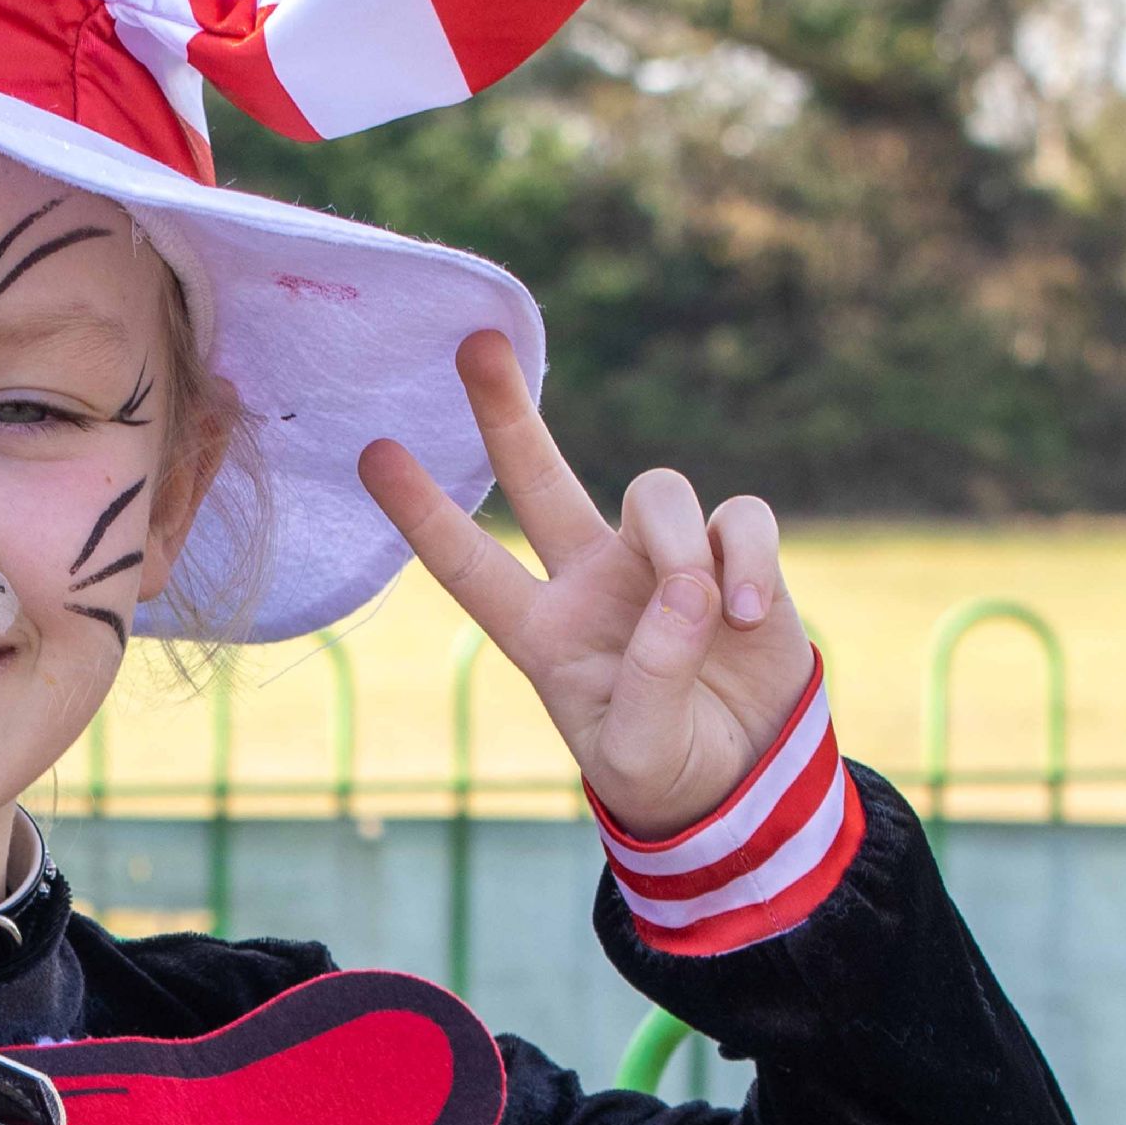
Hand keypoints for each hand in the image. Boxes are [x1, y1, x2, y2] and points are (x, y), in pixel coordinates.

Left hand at [361, 335, 814, 841]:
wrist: (747, 781)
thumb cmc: (669, 770)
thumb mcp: (640, 752)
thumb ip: (652, 680)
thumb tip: (688, 589)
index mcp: (543, 633)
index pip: (470, 566)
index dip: (424, 514)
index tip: (373, 453)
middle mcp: (591, 580)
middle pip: (537, 478)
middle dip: (506, 411)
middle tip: (474, 343)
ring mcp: (661, 560)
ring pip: (654, 492)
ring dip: (677, 543)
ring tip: (711, 613)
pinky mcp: (733, 554)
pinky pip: (738, 518)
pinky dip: (747, 557)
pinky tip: (752, 615)